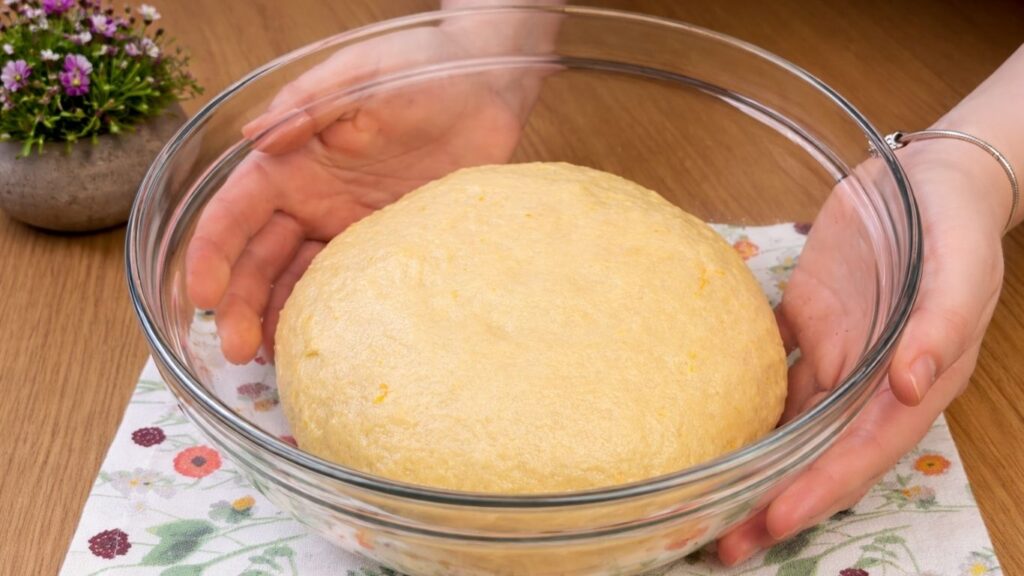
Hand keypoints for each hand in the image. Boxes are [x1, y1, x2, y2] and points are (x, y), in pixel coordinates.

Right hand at [185, 25, 538, 363]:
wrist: (485, 88)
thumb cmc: (418, 70)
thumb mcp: (358, 79)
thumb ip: (307, 107)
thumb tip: (256, 140)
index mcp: (290, 161)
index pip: (234, 212)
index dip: (213, 253)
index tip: (203, 295)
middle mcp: (309, 197)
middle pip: (258, 258)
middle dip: (240, 303)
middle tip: (238, 350)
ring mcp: (346, 224)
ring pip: (297, 279)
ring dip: (277, 318)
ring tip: (270, 362)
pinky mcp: (386, 243)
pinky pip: (348, 287)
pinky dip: (328, 316)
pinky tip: (317, 345)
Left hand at [717, 139, 1006, 563]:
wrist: (927, 174)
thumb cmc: (954, 223)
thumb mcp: (961, 273)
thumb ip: (940, 328)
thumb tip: (912, 387)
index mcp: (910, 385)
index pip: (860, 455)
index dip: (816, 493)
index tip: (770, 524)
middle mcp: (868, 383)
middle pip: (816, 456)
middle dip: (772, 501)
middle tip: (718, 542)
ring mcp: (836, 355)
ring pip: (789, 423)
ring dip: (752, 464)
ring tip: (702, 500)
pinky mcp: (807, 323)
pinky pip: (771, 372)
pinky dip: (741, 401)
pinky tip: (701, 424)